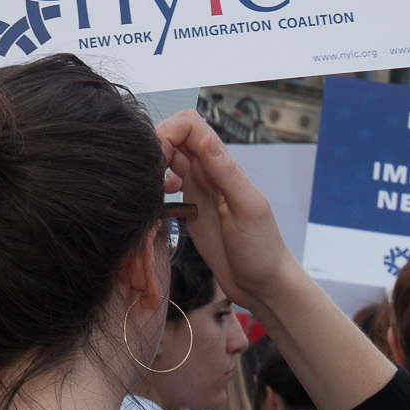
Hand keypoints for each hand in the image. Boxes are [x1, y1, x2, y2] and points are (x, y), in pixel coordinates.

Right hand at [155, 110, 297, 311]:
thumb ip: (226, 172)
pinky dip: (156, 184)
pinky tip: (157, 200)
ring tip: (148, 185)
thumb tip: (204, 138)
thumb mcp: (247, 208)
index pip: (190, 125)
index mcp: (223, 165)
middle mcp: (209, 172)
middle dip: (154, 144)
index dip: (169, 131)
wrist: (263, 284)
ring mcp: (199, 189)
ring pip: (168, 157)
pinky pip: (167, 182)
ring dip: (153, 163)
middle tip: (145, 172)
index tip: (156, 156)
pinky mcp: (190, 208)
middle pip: (175, 136)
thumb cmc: (262, 250)